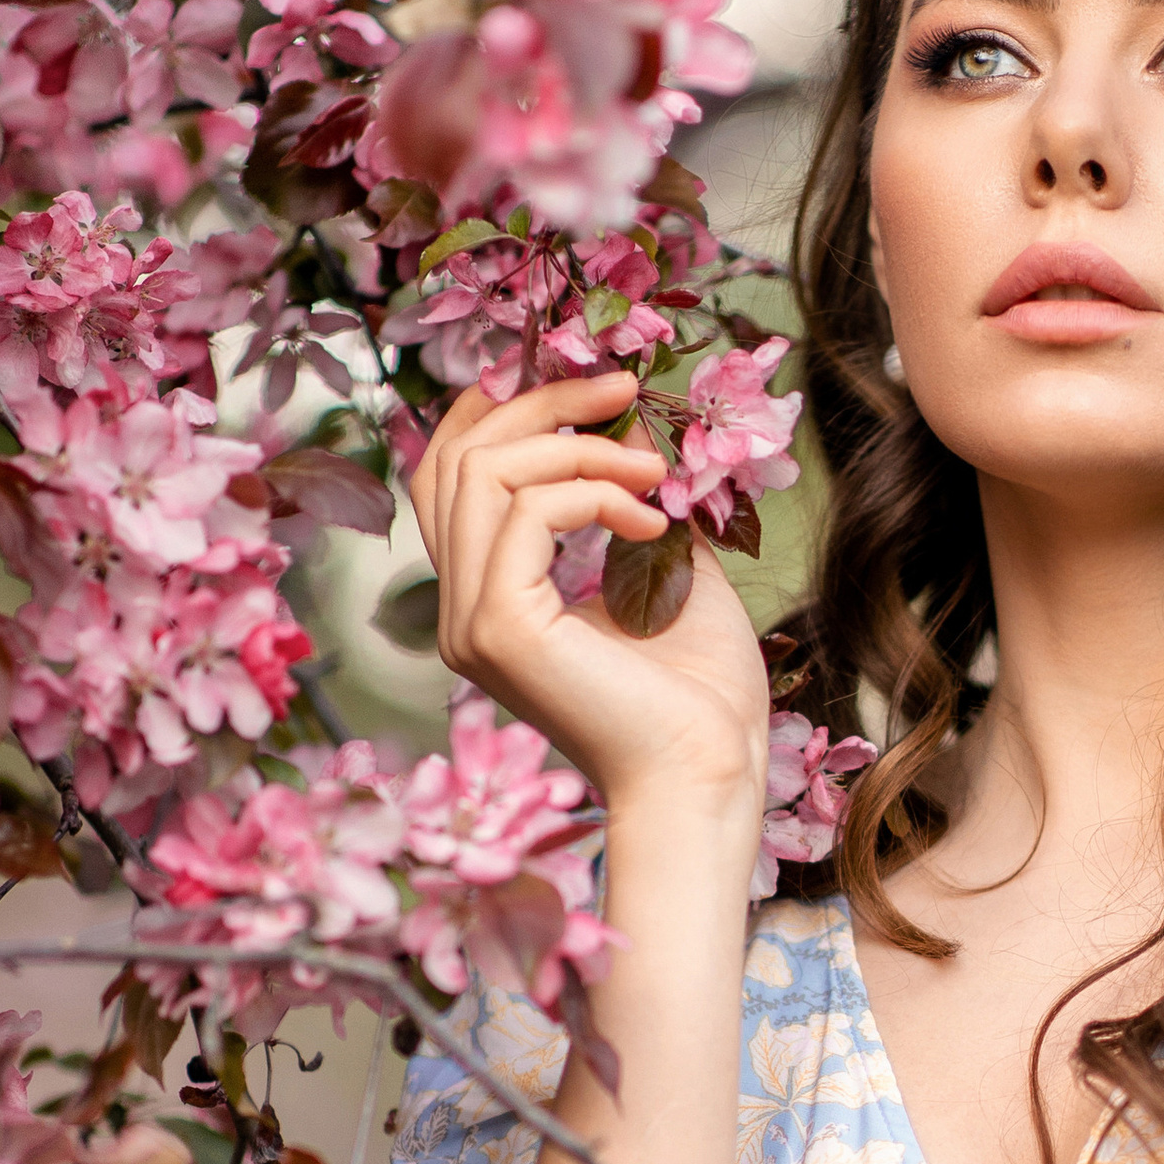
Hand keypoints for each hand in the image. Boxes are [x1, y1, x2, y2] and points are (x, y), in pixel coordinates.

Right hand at [410, 374, 769, 817]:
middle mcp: (463, 612)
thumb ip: (635, 510)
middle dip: (542, 404)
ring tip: (654, 471)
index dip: (504, 409)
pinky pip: (526, 511)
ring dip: (578, 446)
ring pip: (483, 472)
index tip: (589, 386)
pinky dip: (594, 493)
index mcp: (489, 601)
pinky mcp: (498, 629)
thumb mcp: (670, 578)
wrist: (711, 777)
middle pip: (458, 458)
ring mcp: (470, 623)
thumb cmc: (701, 699)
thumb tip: (638, 438)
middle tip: (626, 392)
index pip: (452, 476)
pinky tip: (653, 524)